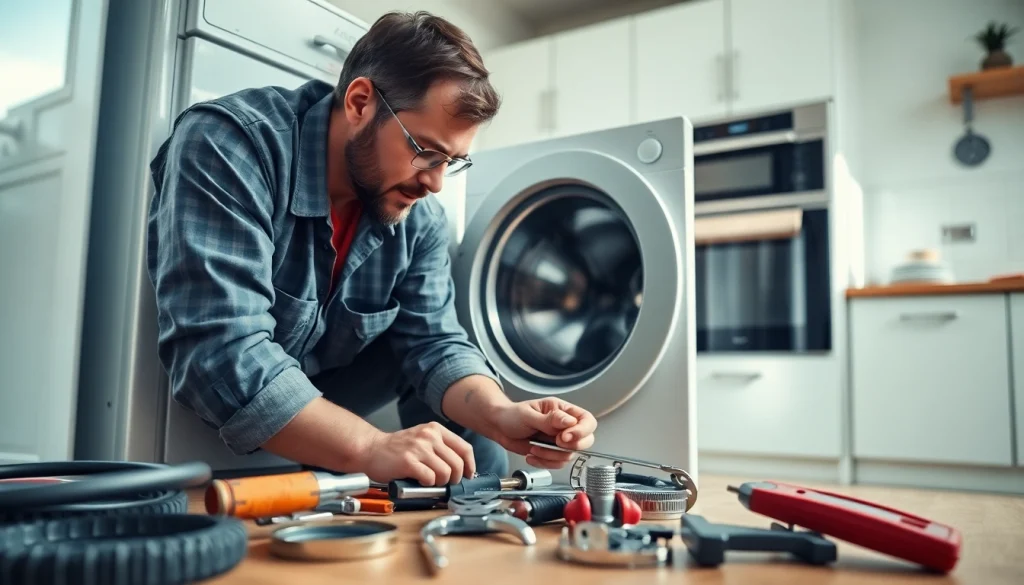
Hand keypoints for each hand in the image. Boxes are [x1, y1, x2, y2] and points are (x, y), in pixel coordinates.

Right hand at [360, 423, 475, 485]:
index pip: (464, 448)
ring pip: (445, 472)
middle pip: (457, 463)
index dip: (470, 465)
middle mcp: (429, 436)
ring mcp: (419, 448)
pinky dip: (427, 484)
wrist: (370, 449)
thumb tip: (461, 469)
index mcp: (435, 429)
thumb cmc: (397, 448)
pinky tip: (420, 480)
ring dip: (440, 482)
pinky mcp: (409, 461)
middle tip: (445, 482)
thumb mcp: (422, 439)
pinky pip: (429, 478)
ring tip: (430, 480)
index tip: (468, 475)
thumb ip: (440, 448)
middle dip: (454, 478)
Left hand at [489, 398, 597, 468]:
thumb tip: (570, 422)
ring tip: (534, 447)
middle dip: (570, 447)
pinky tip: (532, 455)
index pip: (586, 420)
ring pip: (570, 455)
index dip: (581, 431)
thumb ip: (550, 419)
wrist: (499, 427)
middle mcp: (564, 426)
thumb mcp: (529, 415)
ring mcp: (559, 441)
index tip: (564, 437)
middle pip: (586, 440)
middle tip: (554, 443)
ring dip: (551, 455)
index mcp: (562, 410)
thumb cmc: (512, 415)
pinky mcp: (551, 453)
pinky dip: (544, 463)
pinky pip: (558, 464)